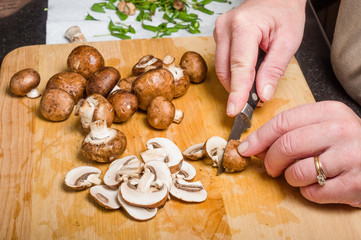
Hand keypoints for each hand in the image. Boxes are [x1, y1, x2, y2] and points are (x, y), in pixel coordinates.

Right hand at [213, 0, 305, 115]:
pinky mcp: (219, 36)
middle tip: (253, 103)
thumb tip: (263, 94)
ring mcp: (219, 31)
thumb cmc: (285, 13)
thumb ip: (274, 69)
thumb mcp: (288, 41)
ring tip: (253, 89)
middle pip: (226, 70)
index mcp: (244, 26)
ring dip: (235, 83)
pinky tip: (247, 76)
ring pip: (221, 68)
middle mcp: (225, 27)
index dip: (237, 92)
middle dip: (237, 90)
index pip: (239, 67)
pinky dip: (233, 74)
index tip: (235, 110)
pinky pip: (222, 62)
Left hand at [237, 101, 360, 207]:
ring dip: (290, 178)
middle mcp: (340, 131)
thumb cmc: (348, 144)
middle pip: (286, 146)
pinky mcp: (354, 184)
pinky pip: (312, 192)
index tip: (245, 148)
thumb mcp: (325, 126)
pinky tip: (318, 185)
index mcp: (329, 111)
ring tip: (301, 175)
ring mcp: (349, 157)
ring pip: (297, 171)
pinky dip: (307, 192)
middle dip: (270, 160)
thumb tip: (255, 144)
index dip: (259, 137)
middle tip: (271, 168)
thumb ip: (294, 130)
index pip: (282, 122)